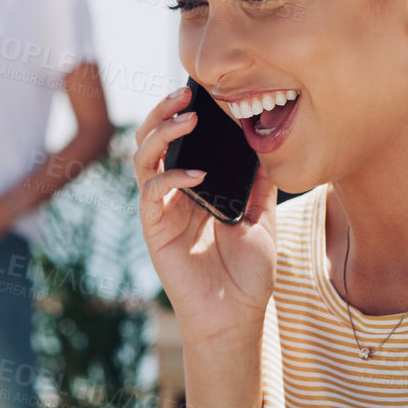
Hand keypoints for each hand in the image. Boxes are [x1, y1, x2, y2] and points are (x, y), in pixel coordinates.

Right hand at [133, 87, 276, 340]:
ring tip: (185, 120)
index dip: (183, 113)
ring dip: (160, 134)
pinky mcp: (155, 230)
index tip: (201, 91)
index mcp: (196, 187)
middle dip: (163, 113)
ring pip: (144, 159)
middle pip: (153, 141)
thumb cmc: (248, 273)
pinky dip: (170, 177)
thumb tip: (264, 143)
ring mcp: (162, 210)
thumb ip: (258, 183)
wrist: (237, 315)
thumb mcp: (263, 218)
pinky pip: (152, 194)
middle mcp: (173, 194)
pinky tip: (196, 176)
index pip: (181, 141)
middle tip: (183, 94)